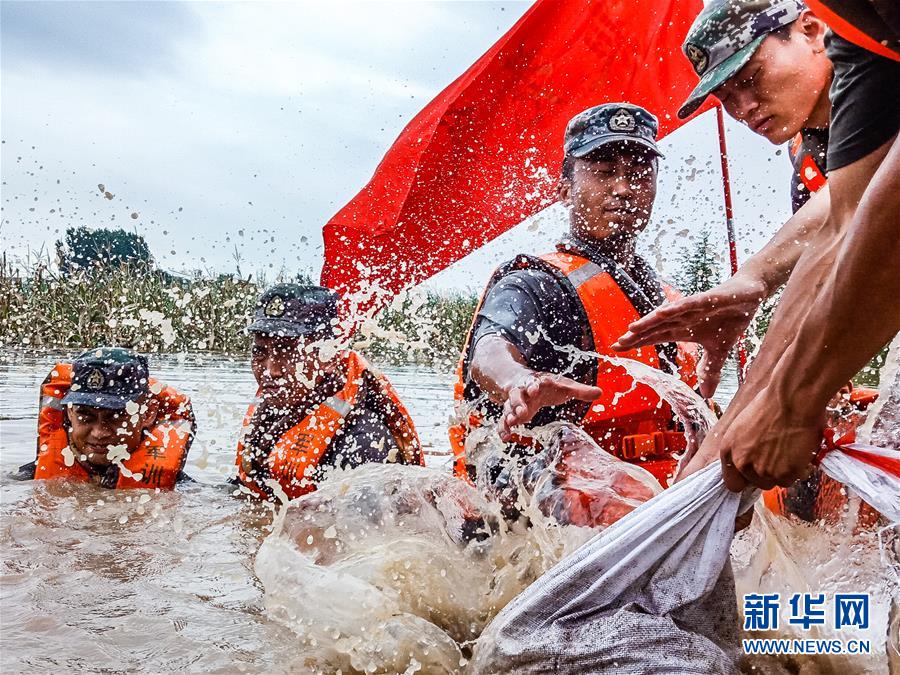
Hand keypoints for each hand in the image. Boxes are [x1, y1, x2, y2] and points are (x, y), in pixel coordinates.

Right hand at [499, 373, 601, 440]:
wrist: (521, 380)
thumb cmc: (546, 384)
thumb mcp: (563, 385)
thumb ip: (580, 390)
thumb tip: (600, 392)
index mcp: (536, 382)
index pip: (534, 382)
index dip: (533, 385)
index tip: (534, 388)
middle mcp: (522, 391)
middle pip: (516, 394)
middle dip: (517, 402)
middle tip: (521, 411)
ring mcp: (514, 402)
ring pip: (508, 407)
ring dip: (509, 415)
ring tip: (511, 424)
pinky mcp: (511, 412)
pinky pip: (503, 419)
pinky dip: (503, 428)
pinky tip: (505, 437)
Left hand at [612, 273, 767, 396]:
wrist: (749, 295)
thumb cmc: (730, 319)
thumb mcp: (720, 351)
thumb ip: (710, 370)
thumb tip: (706, 396)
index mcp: (683, 329)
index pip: (655, 336)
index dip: (636, 342)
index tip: (616, 349)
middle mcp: (683, 318)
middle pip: (655, 327)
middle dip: (636, 335)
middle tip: (616, 344)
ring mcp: (694, 307)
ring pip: (667, 315)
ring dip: (649, 321)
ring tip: (632, 328)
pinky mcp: (708, 298)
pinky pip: (689, 304)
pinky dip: (675, 308)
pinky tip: (661, 312)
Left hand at [678, 386, 822, 490]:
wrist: (791, 400)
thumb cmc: (771, 405)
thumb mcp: (743, 427)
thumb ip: (743, 448)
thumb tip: (752, 460)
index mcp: (728, 450)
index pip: (732, 482)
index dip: (746, 478)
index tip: (756, 472)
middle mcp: (742, 463)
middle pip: (757, 483)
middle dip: (768, 473)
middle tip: (779, 456)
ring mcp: (762, 471)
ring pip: (775, 482)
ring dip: (783, 471)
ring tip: (790, 450)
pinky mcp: (783, 473)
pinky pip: (792, 479)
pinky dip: (797, 469)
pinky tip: (799, 452)